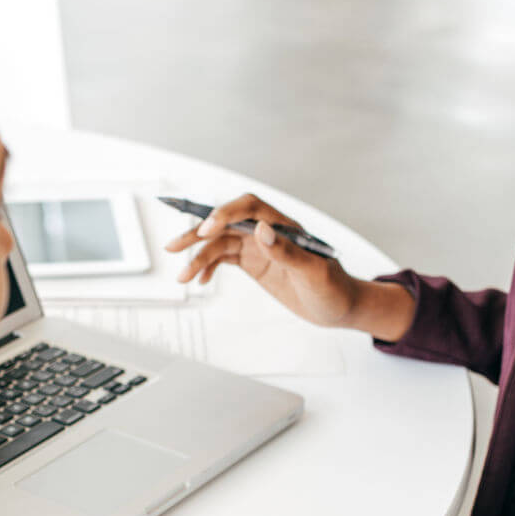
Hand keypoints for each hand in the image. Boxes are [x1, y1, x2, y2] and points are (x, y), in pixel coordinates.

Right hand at [163, 192, 364, 328]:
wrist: (339, 307)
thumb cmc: (334, 288)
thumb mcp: (314, 273)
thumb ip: (287, 251)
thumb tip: (262, 230)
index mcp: (284, 227)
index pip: (249, 208)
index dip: (225, 214)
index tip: (207, 230)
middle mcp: (268, 232)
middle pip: (227, 223)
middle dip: (199, 233)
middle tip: (174, 246)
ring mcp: (259, 247)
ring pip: (221, 243)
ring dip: (199, 257)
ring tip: (182, 275)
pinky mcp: (254, 263)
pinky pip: (225, 258)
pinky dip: (210, 267)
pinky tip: (200, 279)